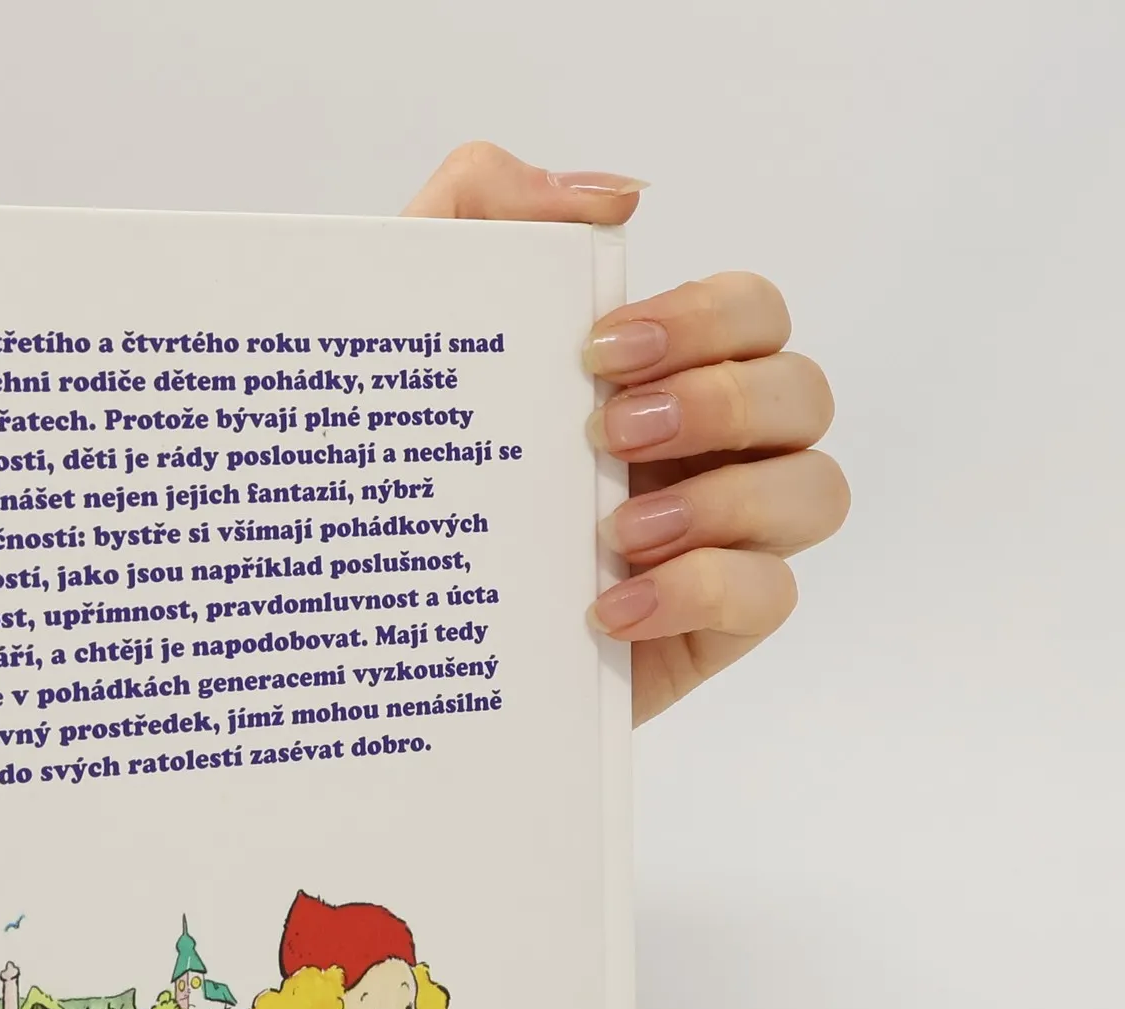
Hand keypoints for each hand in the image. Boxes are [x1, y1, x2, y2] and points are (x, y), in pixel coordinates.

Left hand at [405, 143, 847, 724]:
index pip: (750, 313)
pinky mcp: (709, 630)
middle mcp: (709, 450)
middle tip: (608, 434)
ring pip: (815, 491)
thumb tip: (609, 199)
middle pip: (802, 392)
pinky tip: (610, 606)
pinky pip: (770, 597)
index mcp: (662, 376)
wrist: (373, 618)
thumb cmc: (409, 468)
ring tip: (614, 531)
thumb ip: (480, 205)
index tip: (600, 352)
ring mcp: (719, 540)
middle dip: (720, 402)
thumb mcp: (410, 323)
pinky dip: (699, 593)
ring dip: (726, 501)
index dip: (706, 318)